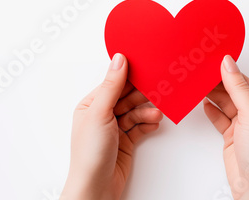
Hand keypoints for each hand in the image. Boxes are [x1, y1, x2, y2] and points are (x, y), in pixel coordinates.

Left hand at [61, 53, 163, 199]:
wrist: (97, 187)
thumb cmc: (89, 154)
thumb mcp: (100, 113)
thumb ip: (111, 86)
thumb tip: (119, 60)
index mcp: (91, 105)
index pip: (113, 84)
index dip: (130, 77)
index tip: (147, 68)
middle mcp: (102, 115)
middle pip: (128, 97)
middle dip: (143, 96)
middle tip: (159, 91)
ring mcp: (115, 129)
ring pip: (136, 112)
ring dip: (147, 112)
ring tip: (156, 114)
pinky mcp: (126, 141)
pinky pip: (141, 127)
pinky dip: (148, 124)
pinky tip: (154, 124)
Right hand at [204, 55, 248, 199]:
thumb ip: (238, 88)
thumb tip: (229, 64)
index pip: (244, 81)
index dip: (228, 70)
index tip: (212, 60)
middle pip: (233, 91)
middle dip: (217, 82)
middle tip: (200, 71)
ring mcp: (243, 126)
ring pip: (224, 104)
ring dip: (211, 94)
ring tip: (197, 83)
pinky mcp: (231, 137)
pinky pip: (219, 118)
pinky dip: (210, 110)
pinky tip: (203, 102)